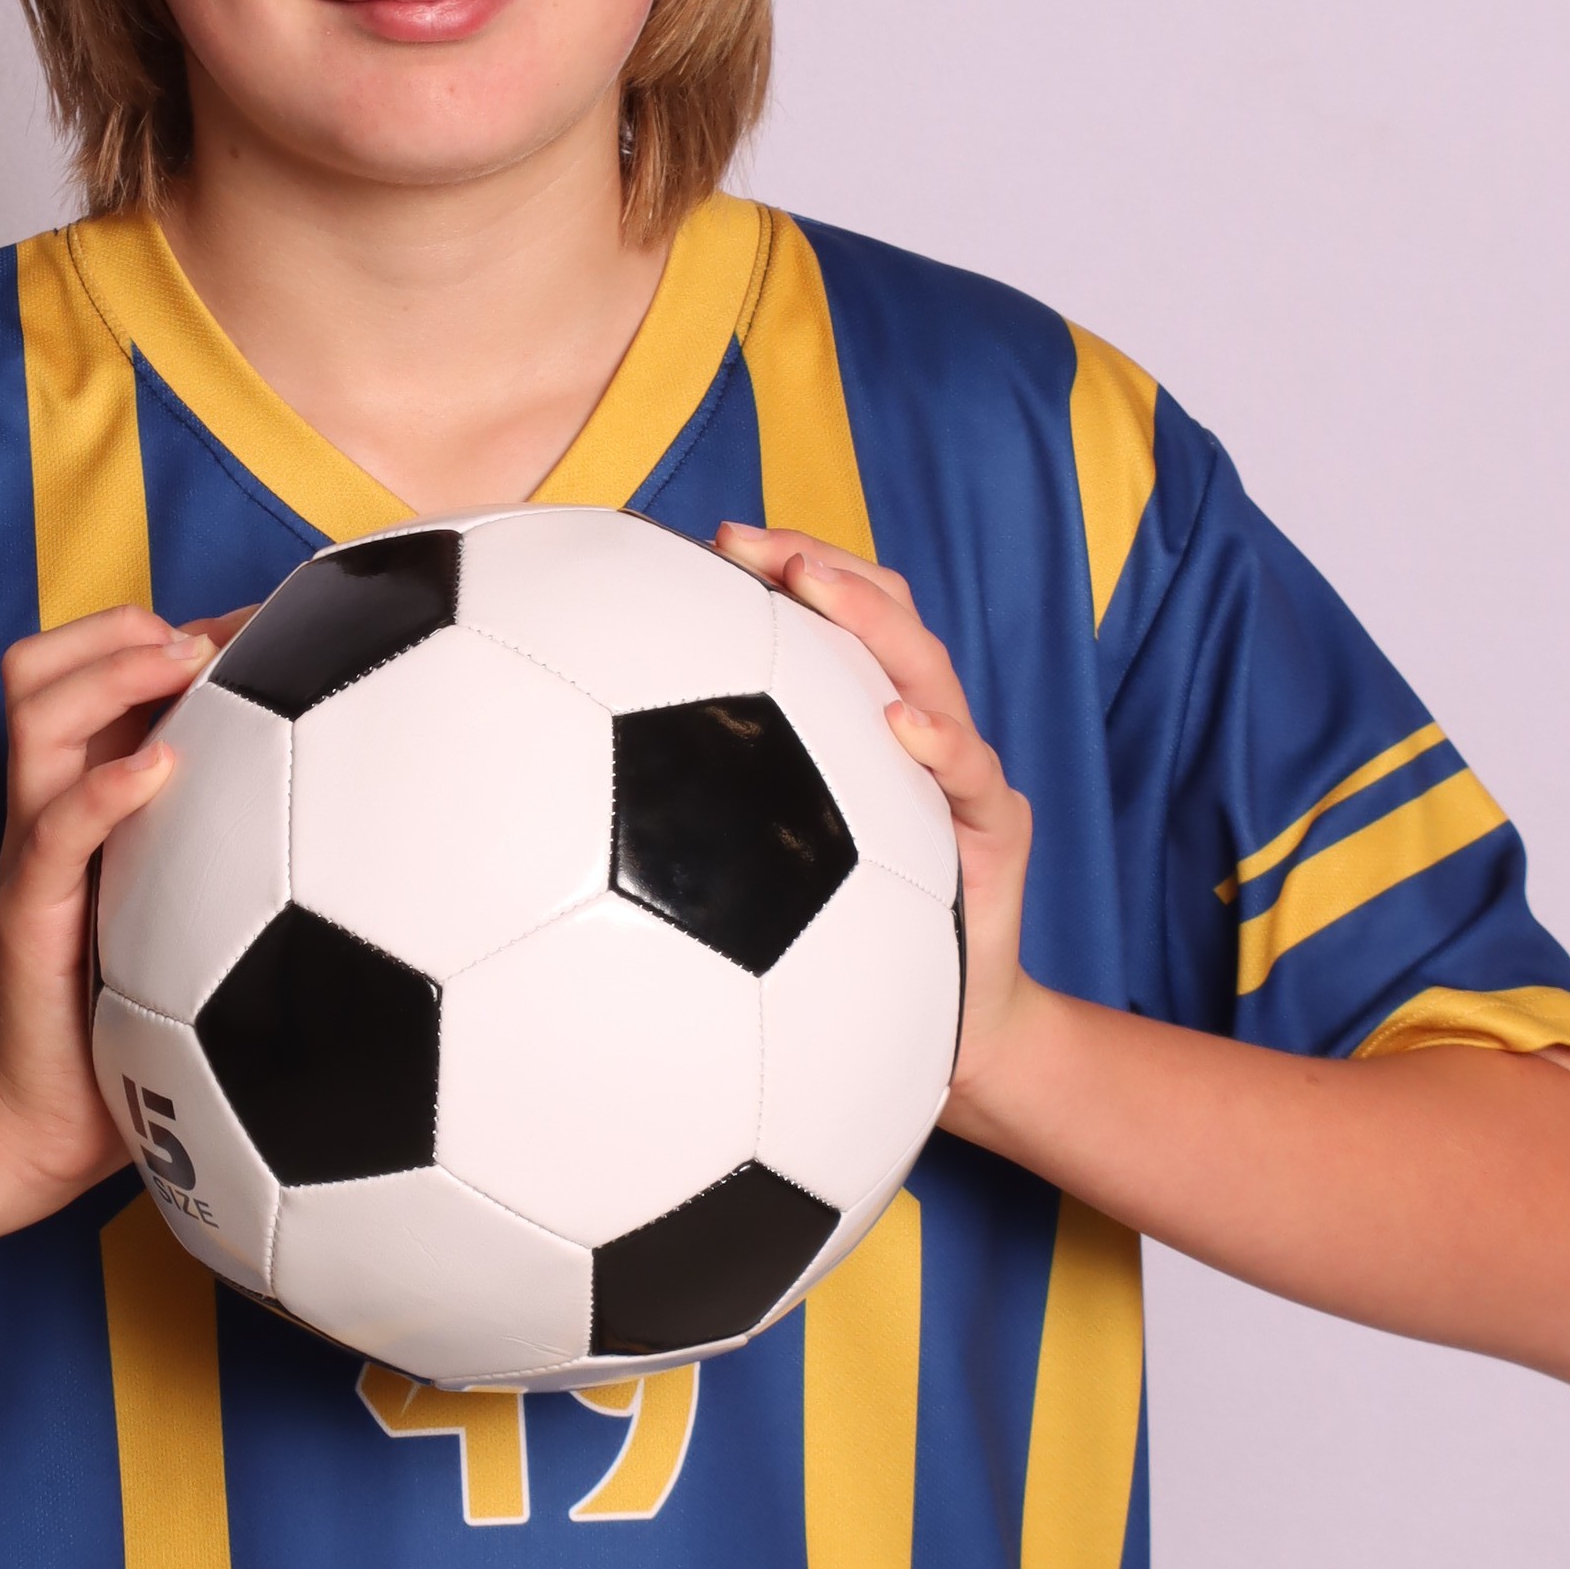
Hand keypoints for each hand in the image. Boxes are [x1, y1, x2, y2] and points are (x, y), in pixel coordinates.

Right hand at [0, 602, 234, 1215]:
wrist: (43, 1119)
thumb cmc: (131, 1021)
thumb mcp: (194, 920)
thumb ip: (236, 859)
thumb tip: (350, 818)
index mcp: (84, 797)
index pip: (88, 668)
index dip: (158, 628)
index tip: (254, 626)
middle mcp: (49, 806)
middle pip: (39, 669)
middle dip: (117, 628)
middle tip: (209, 638)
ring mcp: (31, 852)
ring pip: (35, 716)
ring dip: (109, 670)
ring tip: (182, 663)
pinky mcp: (28, 910)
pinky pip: (52, 829)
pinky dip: (104, 787)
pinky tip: (162, 767)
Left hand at [715, 522, 1037, 1122]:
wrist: (940, 1027)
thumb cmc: (837, 952)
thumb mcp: (759, 881)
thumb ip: (705, 814)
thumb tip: (573, 782)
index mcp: (859, 730)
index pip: (833, 618)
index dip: (781, 566)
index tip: (707, 541)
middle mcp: (912, 734)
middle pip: (882, 617)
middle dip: (817, 565)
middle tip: (749, 542)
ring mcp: (959, 773)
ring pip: (928, 669)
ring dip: (871, 619)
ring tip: (813, 587)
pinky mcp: (995, 827)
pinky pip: (975, 774)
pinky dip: (940, 742)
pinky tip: (901, 725)